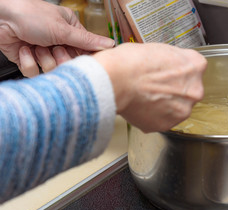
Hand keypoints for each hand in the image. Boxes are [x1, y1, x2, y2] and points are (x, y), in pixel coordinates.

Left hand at [0, 0, 114, 76]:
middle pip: (70, 64)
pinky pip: (35, 72)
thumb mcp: (63, 29)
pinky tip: (24, 50)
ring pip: (52, 70)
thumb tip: (111, 44)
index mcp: (70, 31)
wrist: (0, 16)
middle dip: (60, 58)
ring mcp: (44, 52)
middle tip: (54, 47)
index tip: (81, 59)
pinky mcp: (29, 60)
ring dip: (42, 58)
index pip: (86, 52)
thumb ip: (88, 41)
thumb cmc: (30, 13)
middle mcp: (58, 42)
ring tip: (35, 45)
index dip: (83, 58)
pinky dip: (28, 61)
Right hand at [93, 43, 207, 132]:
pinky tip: (141, 106)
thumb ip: (172, 60)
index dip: (177, 71)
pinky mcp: (167, 125)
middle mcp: (195, 90)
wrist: (116, 80)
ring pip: (176, 108)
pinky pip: (162, 120)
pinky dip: (153, 116)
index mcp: (195, 66)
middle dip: (173, 90)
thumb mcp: (159, 49)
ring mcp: (182, 110)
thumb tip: (168, 66)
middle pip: (187, 91)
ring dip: (164, 105)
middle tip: (154, 86)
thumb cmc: (131, 62)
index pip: (193, 69)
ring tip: (145, 96)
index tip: (168, 73)